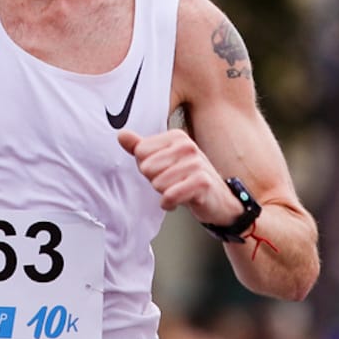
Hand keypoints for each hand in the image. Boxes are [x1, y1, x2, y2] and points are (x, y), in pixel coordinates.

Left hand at [116, 128, 236, 224]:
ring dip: (164, 193)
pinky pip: (169, 196)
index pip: (140, 152)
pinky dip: (169, 204)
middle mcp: (187, 146)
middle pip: (147, 168)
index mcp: (176, 137)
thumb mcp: (163, 160)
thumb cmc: (188, 178)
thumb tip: (121, 135)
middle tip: (172, 182)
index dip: (147, 167)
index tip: (164, 170)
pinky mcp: (201, 183)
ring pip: (157, 183)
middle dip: (155, 181)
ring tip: (178, 190)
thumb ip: (141, 147)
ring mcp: (196, 164)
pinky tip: (178, 202)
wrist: (218, 200)